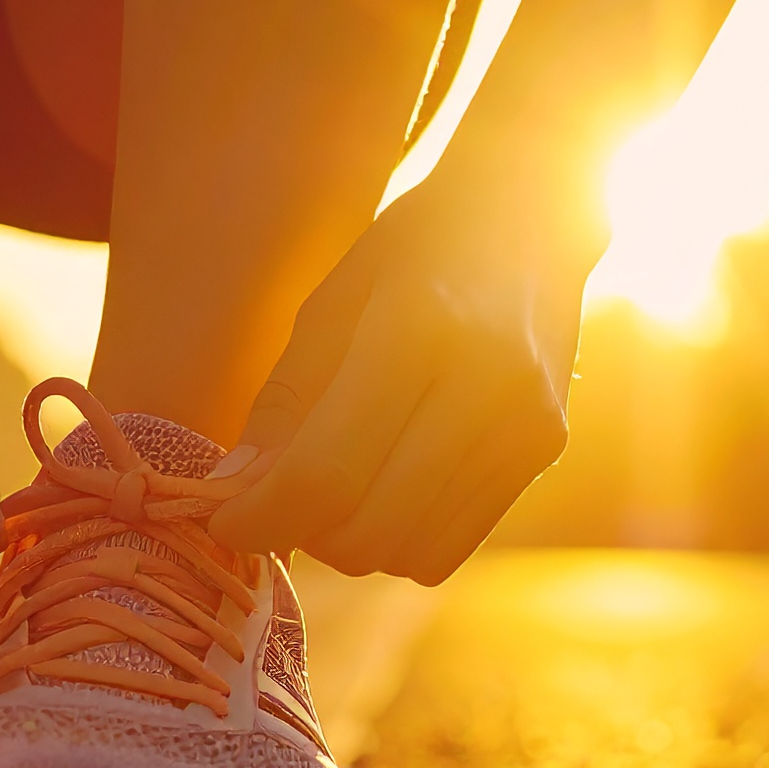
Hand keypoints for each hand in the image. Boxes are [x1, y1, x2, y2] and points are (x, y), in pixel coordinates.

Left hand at [209, 166, 602, 581]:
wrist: (534, 212)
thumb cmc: (416, 249)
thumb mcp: (331, 304)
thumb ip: (284, 404)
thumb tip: (236, 493)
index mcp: (416, 331)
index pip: (323, 474)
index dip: (260, 519)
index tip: (223, 521)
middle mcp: (482, 386)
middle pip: (366, 531)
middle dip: (303, 534)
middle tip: (282, 496)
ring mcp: (525, 425)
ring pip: (408, 555)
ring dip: (353, 543)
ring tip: (340, 489)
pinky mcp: (545, 450)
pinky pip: (451, 547)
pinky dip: (402, 540)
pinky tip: (390, 489)